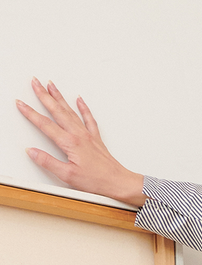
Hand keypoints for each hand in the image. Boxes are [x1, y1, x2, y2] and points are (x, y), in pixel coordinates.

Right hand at [15, 79, 144, 206]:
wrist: (117, 182)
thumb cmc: (96, 180)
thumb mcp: (67, 175)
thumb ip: (48, 162)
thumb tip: (32, 152)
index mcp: (70, 143)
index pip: (45, 124)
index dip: (30, 113)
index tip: (21, 104)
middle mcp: (79, 135)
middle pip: (57, 111)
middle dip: (44, 95)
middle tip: (35, 82)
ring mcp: (88, 135)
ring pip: (70, 111)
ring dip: (59, 97)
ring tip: (50, 85)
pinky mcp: (96, 138)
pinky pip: (88, 118)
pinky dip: (83, 107)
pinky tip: (79, 99)